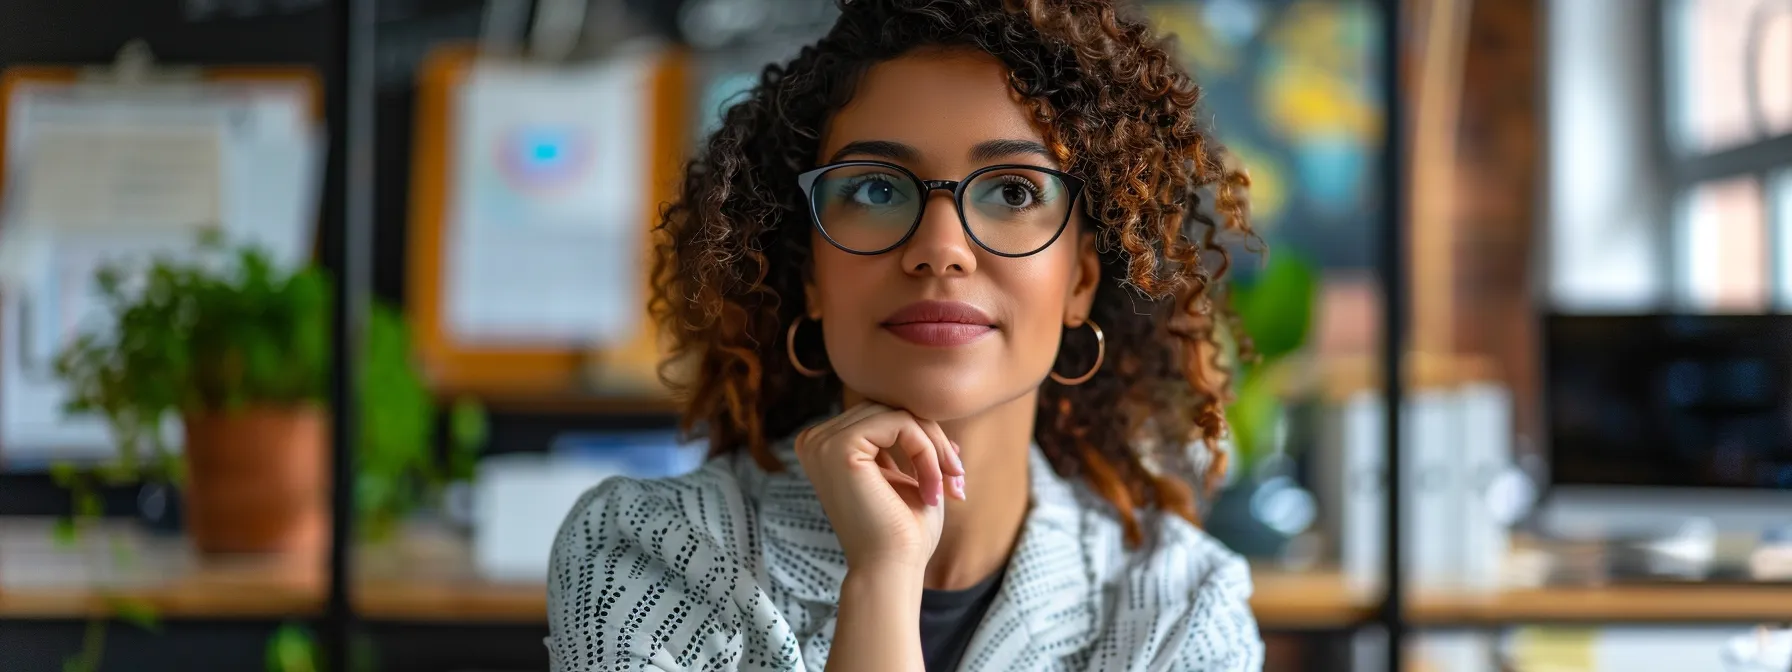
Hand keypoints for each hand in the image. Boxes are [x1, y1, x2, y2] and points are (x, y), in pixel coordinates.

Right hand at [795, 403, 966, 574]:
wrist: (891, 570)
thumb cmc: (902, 533)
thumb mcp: (911, 478)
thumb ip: (917, 446)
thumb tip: (936, 420)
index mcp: (826, 447)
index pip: (883, 417)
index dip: (924, 440)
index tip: (952, 476)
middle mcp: (816, 440)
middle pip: (890, 410)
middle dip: (933, 442)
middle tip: (956, 479)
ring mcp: (824, 442)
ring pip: (898, 414)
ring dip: (934, 449)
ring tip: (948, 485)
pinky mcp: (840, 447)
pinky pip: (901, 424)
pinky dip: (927, 453)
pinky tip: (932, 489)